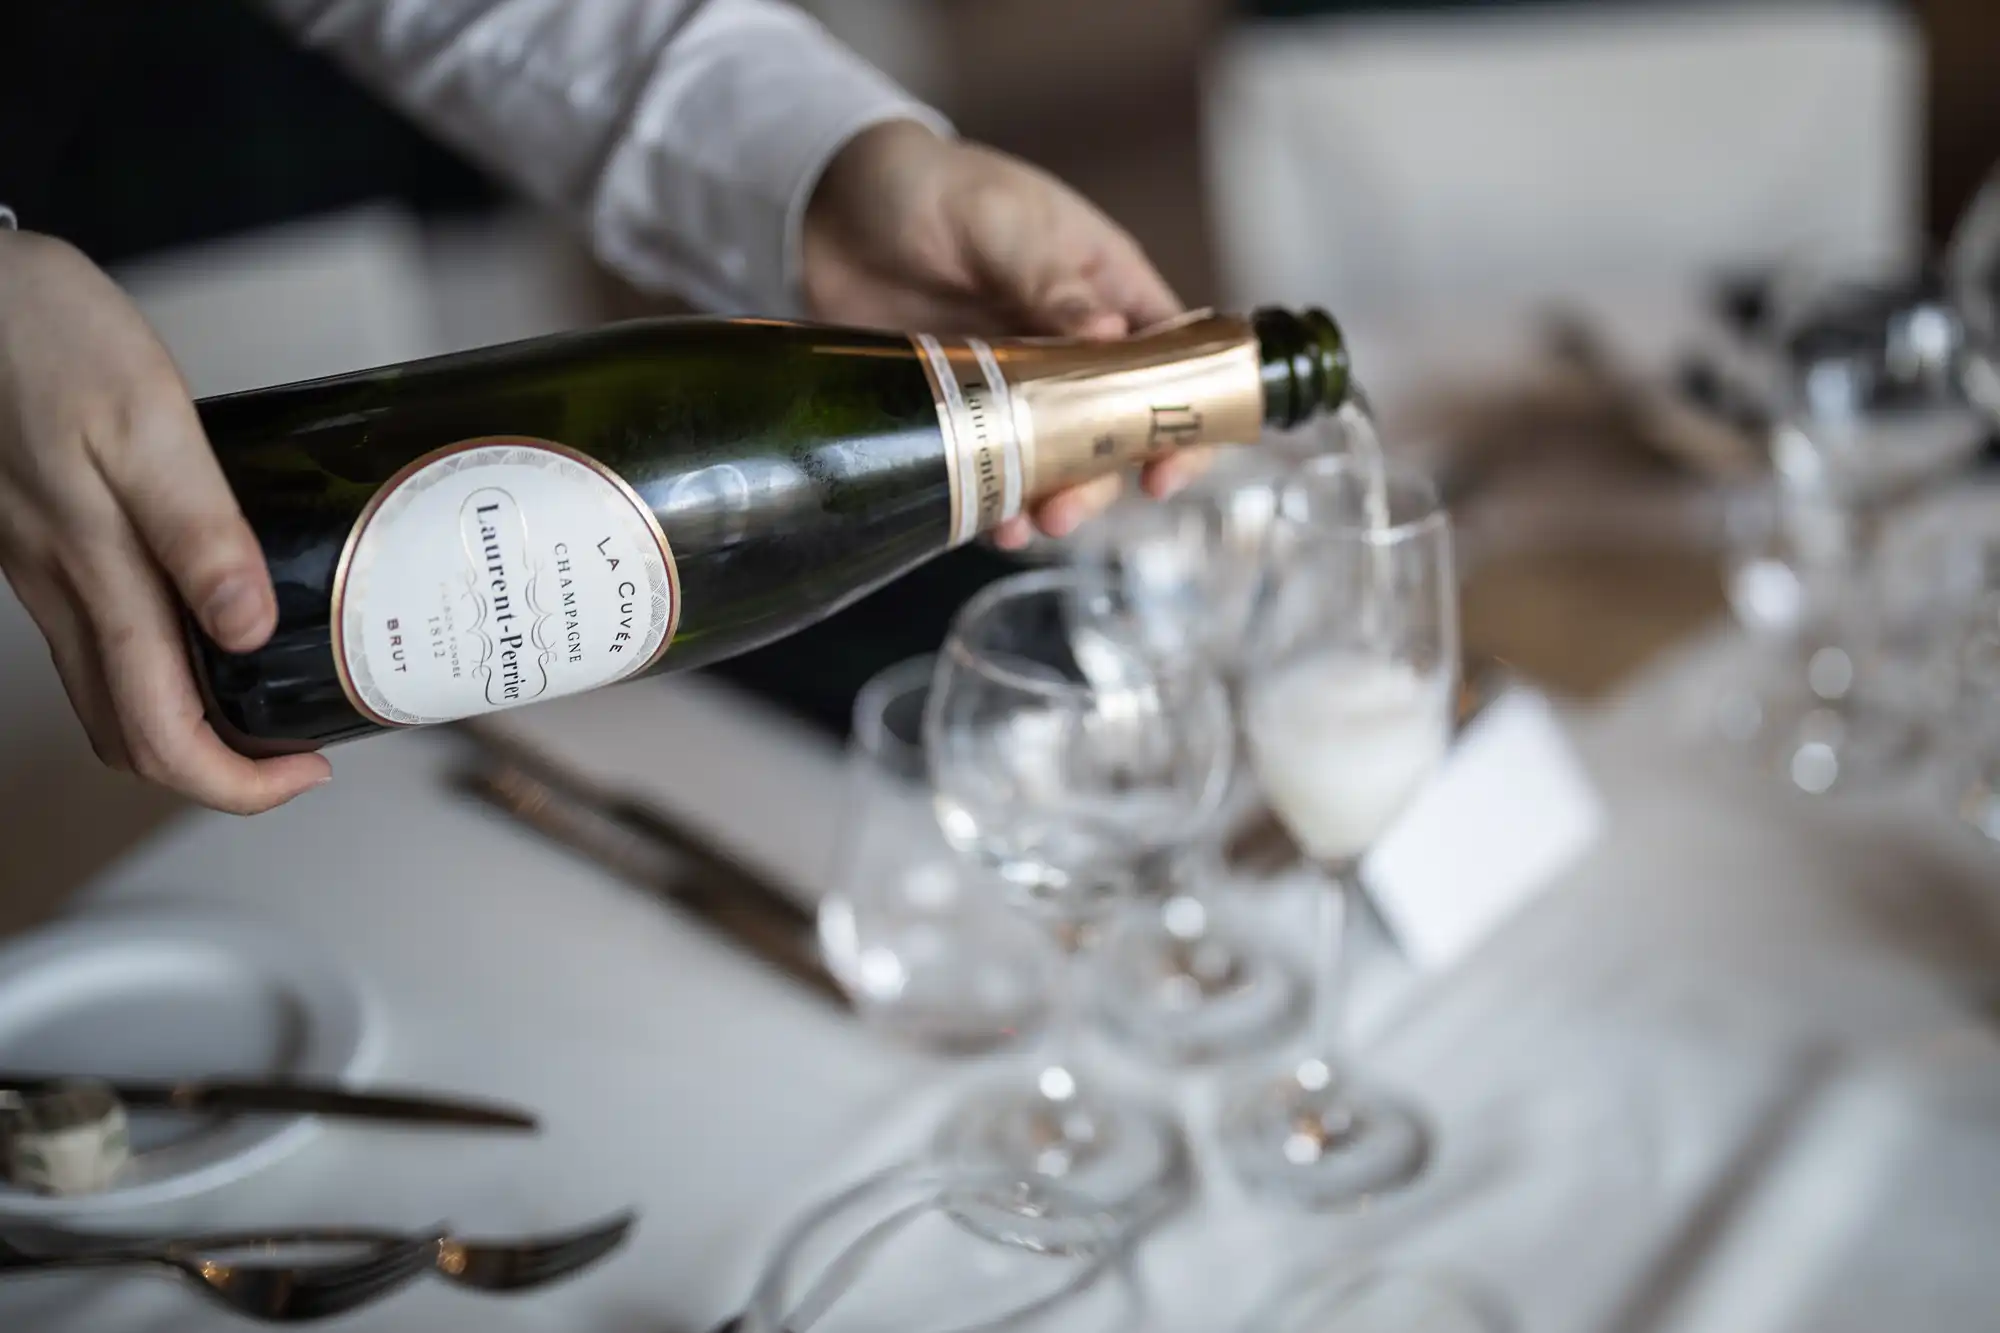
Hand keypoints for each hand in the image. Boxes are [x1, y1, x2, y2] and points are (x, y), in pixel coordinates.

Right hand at [0, 230, 330, 812]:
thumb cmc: (46, 336)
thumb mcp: (148, 420)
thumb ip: (201, 531)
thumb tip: (250, 631)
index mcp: (96, 575)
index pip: (160, 732)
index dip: (236, 784)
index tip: (307, 771)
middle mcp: (63, 593)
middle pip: (131, 738)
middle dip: (219, 772)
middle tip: (300, 752)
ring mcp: (45, 576)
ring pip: (109, 700)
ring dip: (189, 728)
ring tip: (271, 704)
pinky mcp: (43, 547)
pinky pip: (97, 646)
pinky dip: (160, 673)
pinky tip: (213, 634)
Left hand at [802, 121, 1212, 547]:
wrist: (825, 206)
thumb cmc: (929, 186)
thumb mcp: (1000, 221)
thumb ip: (1052, 281)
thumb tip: (1110, 338)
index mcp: (1107, 287)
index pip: (1177, 358)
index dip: (1187, 416)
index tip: (1169, 467)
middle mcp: (1075, 341)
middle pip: (1120, 426)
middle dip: (1104, 475)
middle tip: (1070, 506)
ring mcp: (1019, 382)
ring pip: (1063, 457)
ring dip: (1055, 496)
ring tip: (1030, 523)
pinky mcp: (965, 408)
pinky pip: (996, 465)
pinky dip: (999, 498)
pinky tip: (990, 521)